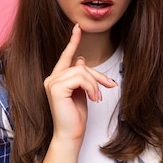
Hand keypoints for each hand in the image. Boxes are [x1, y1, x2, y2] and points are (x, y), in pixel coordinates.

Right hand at [43, 23, 116, 143]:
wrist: (70, 135)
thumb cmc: (75, 118)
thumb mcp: (82, 93)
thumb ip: (80, 77)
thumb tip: (81, 60)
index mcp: (57, 79)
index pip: (66, 56)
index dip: (73, 41)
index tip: (78, 28)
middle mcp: (51, 78)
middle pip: (80, 65)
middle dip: (98, 75)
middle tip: (110, 85)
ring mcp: (52, 82)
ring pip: (81, 71)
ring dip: (95, 84)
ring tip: (98, 98)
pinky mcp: (56, 88)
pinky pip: (80, 78)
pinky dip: (91, 88)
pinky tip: (94, 99)